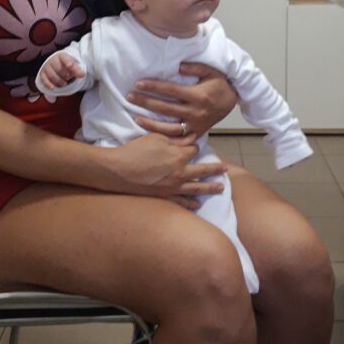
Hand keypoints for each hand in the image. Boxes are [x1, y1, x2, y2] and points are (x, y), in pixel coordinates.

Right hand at [38, 53, 84, 89]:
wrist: (56, 65)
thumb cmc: (66, 66)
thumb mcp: (73, 66)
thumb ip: (77, 70)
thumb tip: (82, 75)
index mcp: (62, 56)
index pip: (65, 59)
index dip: (68, 63)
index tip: (70, 66)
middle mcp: (53, 60)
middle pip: (59, 69)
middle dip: (66, 75)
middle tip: (69, 78)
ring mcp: (47, 67)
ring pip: (52, 75)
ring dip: (59, 81)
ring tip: (64, 84)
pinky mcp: (42, 74)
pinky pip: (44, 80)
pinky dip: (49, 84)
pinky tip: (53, 88)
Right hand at [104, 133, 225, 209]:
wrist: (118, 171)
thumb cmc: (135, 151)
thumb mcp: (155, 138)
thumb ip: (175, 140)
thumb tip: (190, 140)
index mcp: (178, 156)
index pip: (193, 150)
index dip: (194, 147)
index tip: (194, 146)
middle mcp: (179, 173)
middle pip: (202, 170)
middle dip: (215, 169)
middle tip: (226, 169)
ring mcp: (173, 187)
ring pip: (196, 188)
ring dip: (209, 188)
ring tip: (220, 188)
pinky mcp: (164, 197)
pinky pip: (182, 202)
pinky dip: (191, 203)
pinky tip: (197, 204)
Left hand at [127, 62, 235, 137]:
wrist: (232, 101)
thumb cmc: (219, 84)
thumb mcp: (211, 71)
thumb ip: (195, 67)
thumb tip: (178, 67)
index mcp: (198, 95)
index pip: (170, 90)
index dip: (153, 87)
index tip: (138, 84)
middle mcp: (196, 112)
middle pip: (165, 108)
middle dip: (146, 102)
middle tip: (130, 97)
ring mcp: (196, 125)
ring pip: (169, 128)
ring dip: (151, 124)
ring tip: (136, 118)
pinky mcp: (197, 134)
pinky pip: (178, 139)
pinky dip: (164, 137)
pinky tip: (151, 134)